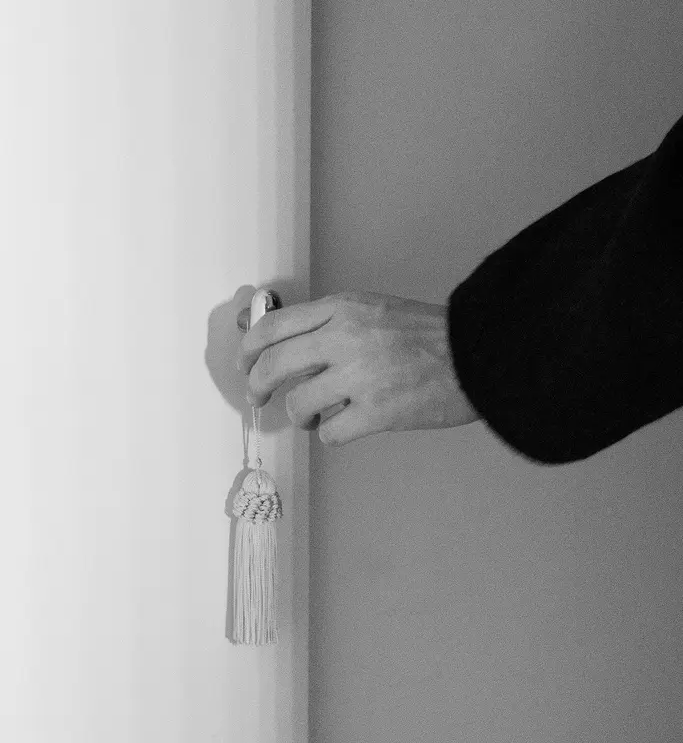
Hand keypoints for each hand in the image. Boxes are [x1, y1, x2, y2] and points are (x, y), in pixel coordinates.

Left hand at [236, 291, 478, 445]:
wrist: (478, 354)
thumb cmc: (430, 336)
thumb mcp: (373, 309)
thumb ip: (330, 323)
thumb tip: (280, 341)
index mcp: (342, 309)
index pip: (273, 326)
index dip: (248, 348)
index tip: (244, 362)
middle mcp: (343, 338)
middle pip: (272, 365)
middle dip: (256, 385)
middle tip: (257, 396)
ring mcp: (359, 376)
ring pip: (296, 403)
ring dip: (299, 414)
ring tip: (315, 414)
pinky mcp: (375, 413)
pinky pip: (328, 433)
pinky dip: (330, 433)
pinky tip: (345, 425)